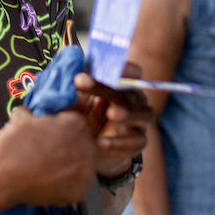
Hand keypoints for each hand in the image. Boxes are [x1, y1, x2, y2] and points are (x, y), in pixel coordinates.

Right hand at [0, 106, 97, 208]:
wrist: (3, 175)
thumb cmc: (13, 144)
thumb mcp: (22, 117)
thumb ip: (34, 115)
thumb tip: (29, 115)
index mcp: (77, 125)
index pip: (76, 123)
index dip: (61, 129)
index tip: (50, 135)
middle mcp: (87, 147)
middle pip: (83, 145)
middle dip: (69, 147)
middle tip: (49, 154)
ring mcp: (86, 172)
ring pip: (82, 166)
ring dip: (69, 166)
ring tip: (48, 169)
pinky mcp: (79, 192)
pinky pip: (75, 185)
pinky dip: (64, 185)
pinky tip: (48, 182)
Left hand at [74, 62, 151, 179]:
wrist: (88, 146)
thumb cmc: (84, 114)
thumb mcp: (77, 98)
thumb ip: (77, 84)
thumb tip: (71, 67)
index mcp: (123, 84)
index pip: (132, 72)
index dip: (123, 69)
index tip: (108, 69)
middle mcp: (136, 100)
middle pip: (130, 92)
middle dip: (107, 88)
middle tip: (82, 83)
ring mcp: (140, 121)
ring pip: (143, 114)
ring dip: (128, 113)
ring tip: (111, 114)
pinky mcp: (139, 141)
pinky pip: (137, 140)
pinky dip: (120, 142)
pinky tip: (101, 142)